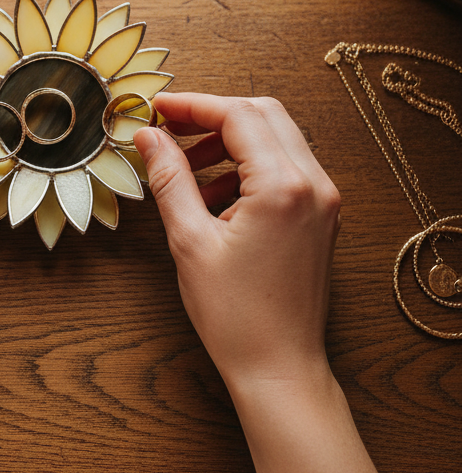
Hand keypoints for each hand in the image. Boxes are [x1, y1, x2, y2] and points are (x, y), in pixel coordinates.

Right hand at [134, 93, 340, 394]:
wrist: (279, 367)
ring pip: (276, 139)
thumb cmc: (236, 316)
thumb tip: (149, 136)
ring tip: (187, 172)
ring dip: (230, 143)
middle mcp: (313, 184)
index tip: (156, 110)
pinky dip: (249, 168)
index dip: (193, 105)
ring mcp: (324, 200)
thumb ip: (170, 179)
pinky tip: (214, 198)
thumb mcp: (190, 241)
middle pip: (264, 115)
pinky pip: (285, 169)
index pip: (238, 115)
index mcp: (283, 186)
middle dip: (213, 117)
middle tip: (170, 130)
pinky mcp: (321, 216)